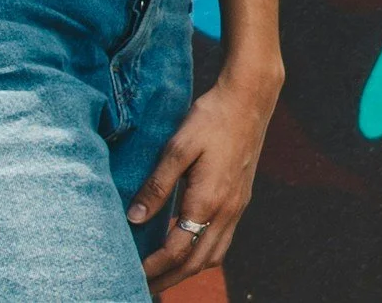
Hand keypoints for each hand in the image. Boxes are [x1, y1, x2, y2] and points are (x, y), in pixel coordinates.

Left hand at [129, 71, 277, 291]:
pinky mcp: (242, 198)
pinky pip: (224, 241)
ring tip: (164, 276)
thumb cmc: (212, 118)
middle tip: (142, 288)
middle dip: (169, 279)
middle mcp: (227, 209)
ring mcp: (238, 205)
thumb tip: (134, 218)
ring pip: (214, 255)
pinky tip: (190, 248)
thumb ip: (157, 185)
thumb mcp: (178, 147)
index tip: (130, 274)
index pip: (177, 250)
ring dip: (188, 271)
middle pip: (197, 262)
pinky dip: (204, 255)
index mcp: (208, 200)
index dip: (152, 267)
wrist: (250, 98)